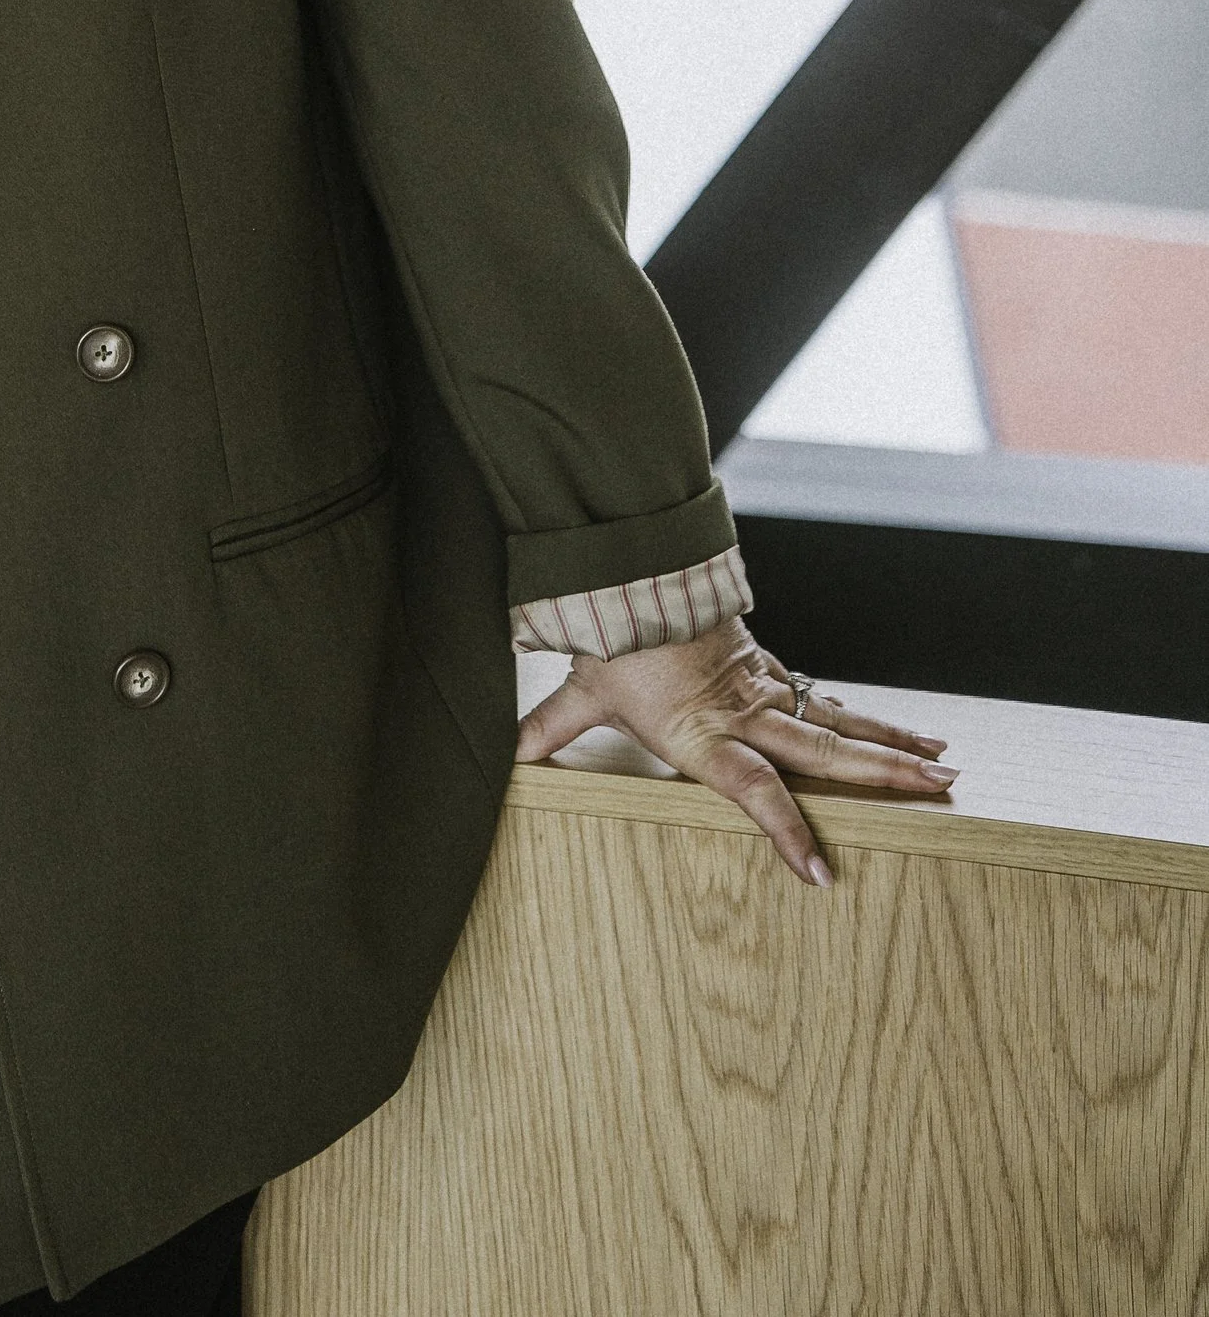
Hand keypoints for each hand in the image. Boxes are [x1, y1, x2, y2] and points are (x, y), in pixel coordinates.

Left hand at [515, 619, 955, 885]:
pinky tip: (913, 736)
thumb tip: (506, 761)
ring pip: (838, 726)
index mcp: (703, 732)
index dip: (786, 832)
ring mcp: (766, 693)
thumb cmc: (612, 642)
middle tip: (936, 796)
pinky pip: (831, 707)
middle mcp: (745, 716)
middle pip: (822, 753)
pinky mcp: (773, 676)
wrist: (637, 576)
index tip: (822, 876)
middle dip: (880, 779)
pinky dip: (876, 722)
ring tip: (947, 768)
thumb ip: (547, 732)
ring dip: (894, 748)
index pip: (752, 789)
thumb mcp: (582, 690)